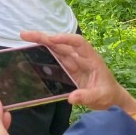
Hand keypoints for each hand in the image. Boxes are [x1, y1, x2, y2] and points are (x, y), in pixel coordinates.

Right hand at [19, 31, 135, 111]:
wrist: (111, 99)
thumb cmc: (109, 95)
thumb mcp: (100, 97)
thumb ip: (87, 97)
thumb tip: (72, 98)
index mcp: (91, 59)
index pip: (79, 43)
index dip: (65, 39)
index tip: (52, 39)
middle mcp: (80, 57)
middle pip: (61, 43)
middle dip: (44, 37)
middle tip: (25, 35)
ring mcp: (73, 62)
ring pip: (55, 49)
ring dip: (40, 42)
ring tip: (24, 38)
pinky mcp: (66, 68)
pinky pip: (53, 59)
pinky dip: (42, 54)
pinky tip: (30, 53)